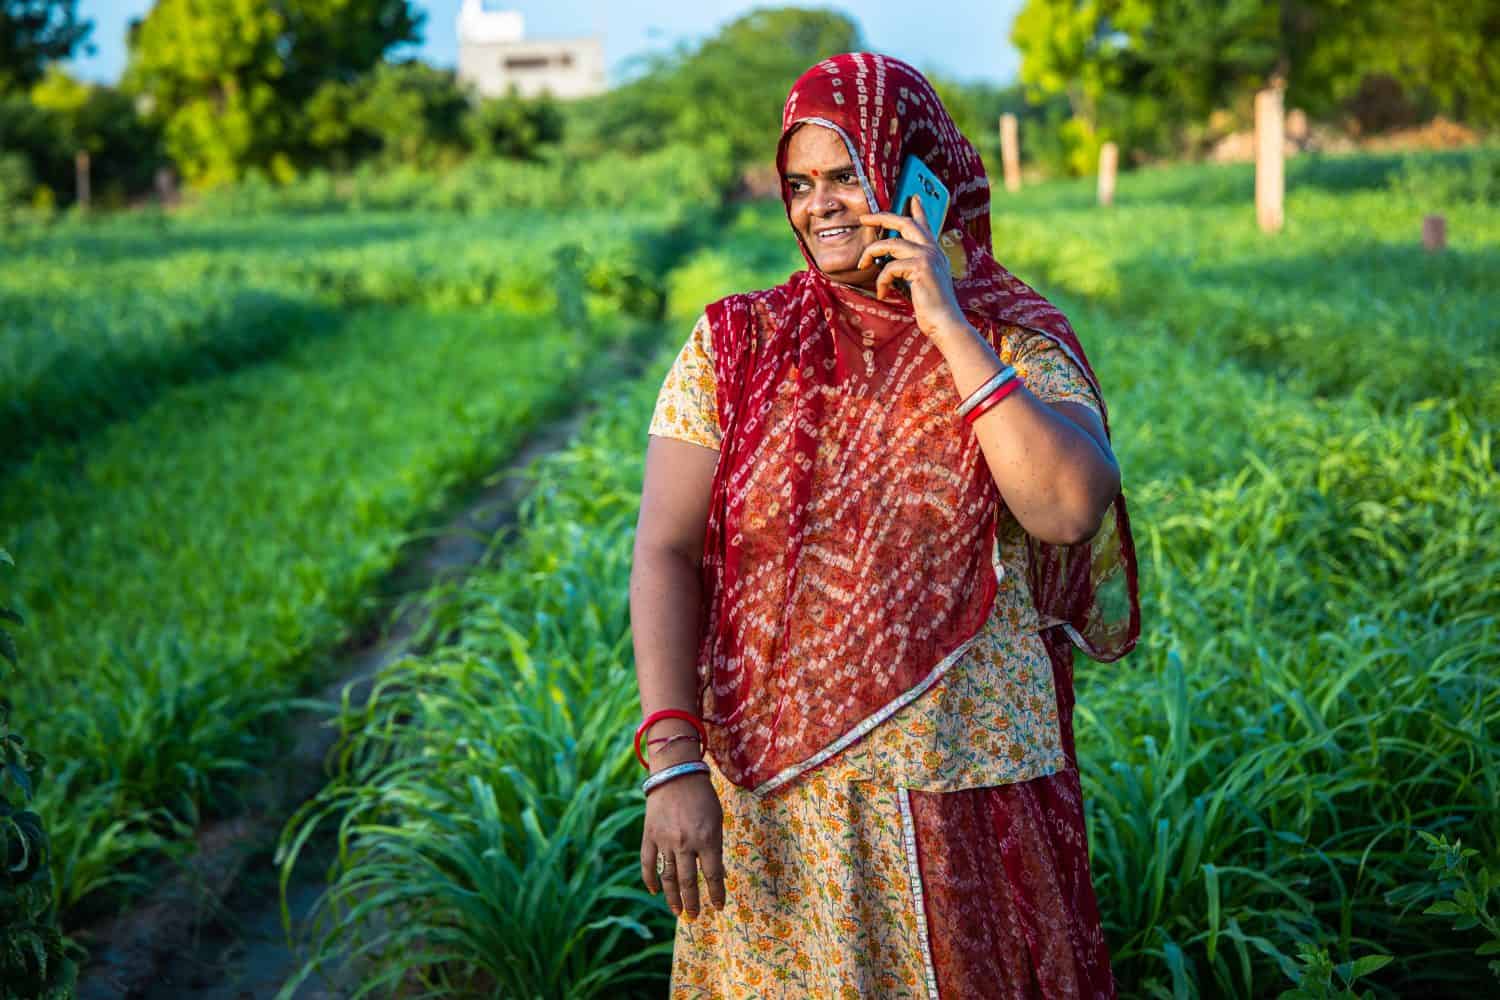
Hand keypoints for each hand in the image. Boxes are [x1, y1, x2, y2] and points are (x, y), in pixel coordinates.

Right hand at [640, 761, 725, 920]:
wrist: (676, 774)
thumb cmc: (702, 797)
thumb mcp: (717, 820)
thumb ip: (716, 847)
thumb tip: (718, 873)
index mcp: (707, 839)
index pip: (713, 875)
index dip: (717, 894)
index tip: (719, 907)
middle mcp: (685, 843)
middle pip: (688, 882)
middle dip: (693, 902)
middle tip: (695, 916)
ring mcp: (664, 840)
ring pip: (667, 877)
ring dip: (673, 898)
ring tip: (678, 912)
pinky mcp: (649, 835)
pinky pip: (648, 863)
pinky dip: (650, 879)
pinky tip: (654, 891)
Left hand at [857, 197, 968, 339]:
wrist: (944, 322)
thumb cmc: (931, 306)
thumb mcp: (921, 281)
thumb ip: (910, 267)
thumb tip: (890, 261)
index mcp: (933, 251)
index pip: (924, 224)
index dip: (917, 208)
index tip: (911, 196)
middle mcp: (932, 249)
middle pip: (903, 222)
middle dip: (881, 217)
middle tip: (864, 218)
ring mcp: (927, 256)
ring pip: (890, 244)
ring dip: (871, 254)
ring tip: (862, 266)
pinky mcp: (920, 267)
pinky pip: (889, 267)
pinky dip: (881, 281)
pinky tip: (883, 293)